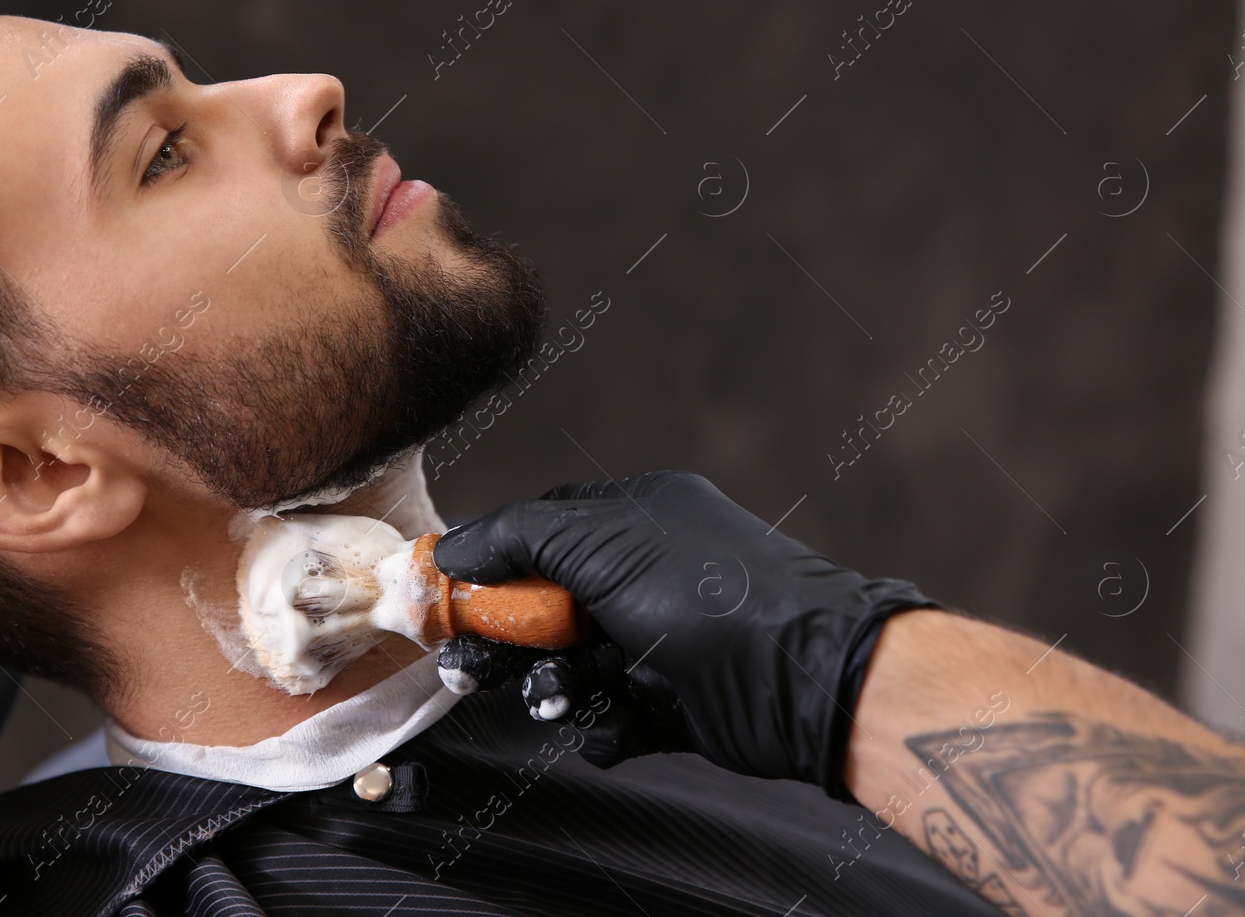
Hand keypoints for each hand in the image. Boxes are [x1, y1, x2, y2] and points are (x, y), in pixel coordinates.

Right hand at [432, 471, 935, 796]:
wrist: (800, 676)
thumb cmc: (707, 593)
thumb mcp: (598, 543)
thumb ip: (516, 537)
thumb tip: (451, 546)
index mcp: (636, 518)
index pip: (540, 532)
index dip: (488, 565)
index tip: (443, 600)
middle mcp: (648, 573)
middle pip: (547, 608)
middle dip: (509, 641)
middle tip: (472, 669)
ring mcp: (664, 639)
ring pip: (575, 667)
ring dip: (554, 688)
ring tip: (560, 698)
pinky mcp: (678, 702)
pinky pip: (615, 715)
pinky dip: (605, 725)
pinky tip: (614, 724)